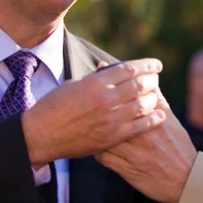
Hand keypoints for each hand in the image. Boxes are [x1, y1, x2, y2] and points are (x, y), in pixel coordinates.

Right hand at [22, 59, 165, 165]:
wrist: (41, 135)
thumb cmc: (54, 107)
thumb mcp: (74, 85)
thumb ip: (96, 78)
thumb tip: (112, 69)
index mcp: (95, 83)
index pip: (129, 69)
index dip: (146, 65)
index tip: (156, 64)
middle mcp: (105, 99)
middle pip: (140, 85)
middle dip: (153, 80)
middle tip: (157, 78)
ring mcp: (110, 119)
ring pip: (143, 105)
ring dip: (154, 98)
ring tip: (157, 94)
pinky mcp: (111, 137)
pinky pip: (139, 126)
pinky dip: (153, 119)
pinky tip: (160, 114)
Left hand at [96, 92, 196, 202]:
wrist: (187, 181)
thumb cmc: (179, 149)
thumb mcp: (172, 121)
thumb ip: (158, 101)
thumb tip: (148, 78)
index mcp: (155, 120)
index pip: (130, 99)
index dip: (113, 90)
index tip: (103, 83)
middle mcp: (144, 135)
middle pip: (114, 116)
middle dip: (100, 109)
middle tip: (92, 105)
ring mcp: (135, 154)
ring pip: (105, 136)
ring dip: (97, 130)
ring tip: (92, 125)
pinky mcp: (128, 170)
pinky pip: (104, 157)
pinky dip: (98, 150)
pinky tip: (98, 146)